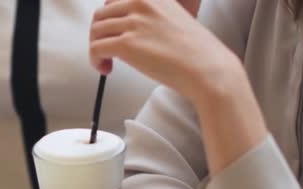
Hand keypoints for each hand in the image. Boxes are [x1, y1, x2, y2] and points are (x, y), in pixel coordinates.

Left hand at [89, 0, 239, 106]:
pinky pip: (96, 49)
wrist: (207, 68)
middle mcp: (141, 3)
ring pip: (95, 31)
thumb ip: (149, 16)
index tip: (113, 32)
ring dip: (96, 49)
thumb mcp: (172, 17)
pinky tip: (107, 68)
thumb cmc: (194, 50)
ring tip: (108, 62)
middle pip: (100, 15)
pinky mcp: (126, 44)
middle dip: (99, 34)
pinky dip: (95, 61)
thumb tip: (126, 27)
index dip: (109, 18)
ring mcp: (133, 22)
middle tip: (107, 50)